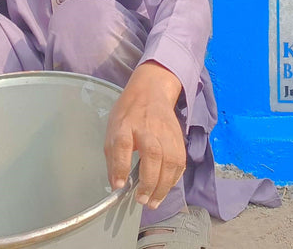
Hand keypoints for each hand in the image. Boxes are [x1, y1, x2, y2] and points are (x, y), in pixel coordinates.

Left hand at [104, 62, 184, 208]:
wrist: (151, 91)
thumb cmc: (128, 114)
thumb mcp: (112, 130)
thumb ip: (113, 158)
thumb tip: (117, 185)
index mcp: (125, 124)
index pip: (123, 144)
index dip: (121, 166)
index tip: (120, 185)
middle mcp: (147, 126)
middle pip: (152, 153)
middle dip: (149, 181)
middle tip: (142, 200)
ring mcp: (165, 131)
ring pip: (170, 159)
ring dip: (163, 185)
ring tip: (154, 202)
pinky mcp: (178, 137)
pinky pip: (180, 161)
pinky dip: (174, 178)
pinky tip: (165, 188)